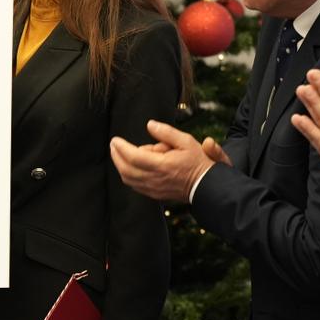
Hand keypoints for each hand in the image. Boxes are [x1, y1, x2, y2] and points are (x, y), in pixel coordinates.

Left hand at [108, 120, 226, 202]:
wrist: (205, 185)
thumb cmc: (198, 163)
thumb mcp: (186, 141)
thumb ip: (166, 133)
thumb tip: (150, 125)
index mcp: (162, 165)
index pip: (133, 156)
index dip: (121, 148)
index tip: (115, 140)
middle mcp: (155, 179)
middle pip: (126, 169)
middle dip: (116, 156)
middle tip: (114, 145)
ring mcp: (153, 189)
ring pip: (128, 179)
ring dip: (120, 166)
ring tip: (119, 154)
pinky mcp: (154, 194)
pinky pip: (135, 186)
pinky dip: (128, 175)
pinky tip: (128, 167)